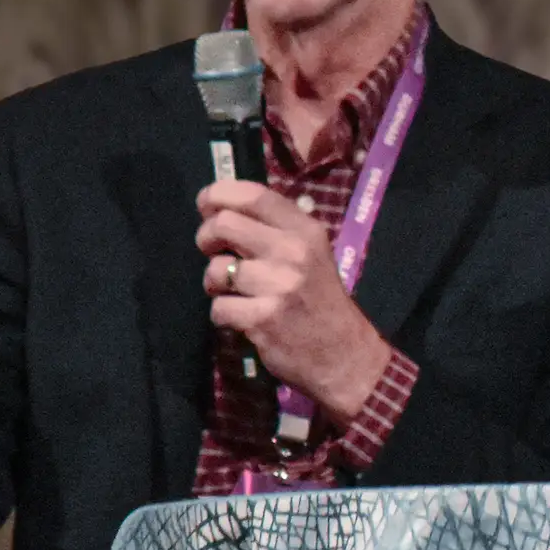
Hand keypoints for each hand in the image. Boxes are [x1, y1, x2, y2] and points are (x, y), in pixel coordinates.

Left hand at [196, 180, 393, 423]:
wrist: (344, 355)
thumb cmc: (321, 301)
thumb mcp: (312, 254)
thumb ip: (276, 230)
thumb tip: (222, 209)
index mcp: (305, 231)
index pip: (253, 195)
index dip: (218, 194)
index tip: (205, 205)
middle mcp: (293, 252)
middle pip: (223, 224)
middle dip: (206, 237)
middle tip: (212, 251)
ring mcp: (278, 285)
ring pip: (216, 270)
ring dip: (215, 283)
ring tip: (234, 293)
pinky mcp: (263, 318)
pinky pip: (219, 307)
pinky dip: (224, 315)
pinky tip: (243, 318)